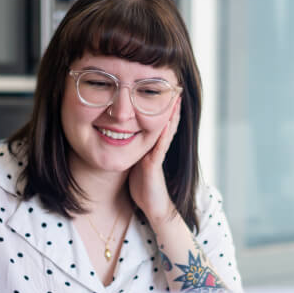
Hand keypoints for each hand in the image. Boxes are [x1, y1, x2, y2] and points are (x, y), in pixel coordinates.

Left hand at [128, 97, 180, 225]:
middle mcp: (157, 147)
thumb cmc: (141, 186)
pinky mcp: (155, 165)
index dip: (160, 106)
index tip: (160, 88)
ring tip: (175, 98)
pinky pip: (160, 147)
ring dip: (171, 115)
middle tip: (174, 86)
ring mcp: (158, 155)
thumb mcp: (134, 162)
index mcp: (152, 145)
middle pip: (166, 122)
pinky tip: (166, 122)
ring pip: (167, 131)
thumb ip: (131, 149)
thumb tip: (118, 135)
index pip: (157, 121)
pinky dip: (164, 134)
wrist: (151, 206)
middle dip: (169, 105)